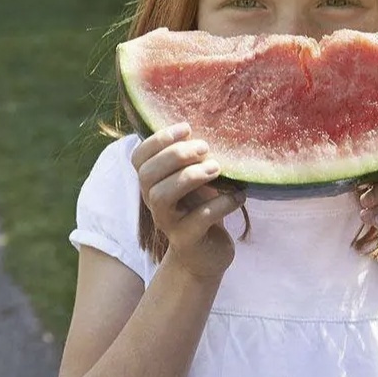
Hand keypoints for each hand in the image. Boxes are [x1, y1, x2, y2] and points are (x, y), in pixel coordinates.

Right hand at [131, 123, 244, 280]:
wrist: (206, 255)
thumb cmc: (202, 208)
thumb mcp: (196, 180)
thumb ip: (194, 159)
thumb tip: (214, 121)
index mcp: (153, 183)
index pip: (139, 157)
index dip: (158, 140)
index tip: (186, 127)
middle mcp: (153, 202)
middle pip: (147, 175)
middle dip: (175, 156)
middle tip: (205, 147)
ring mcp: (168, 223)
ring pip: (162, 197)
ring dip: (190, 177)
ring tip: (217, 168)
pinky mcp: (187, 241)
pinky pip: (199, 219)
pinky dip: (221, 204)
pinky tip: (238, 196)